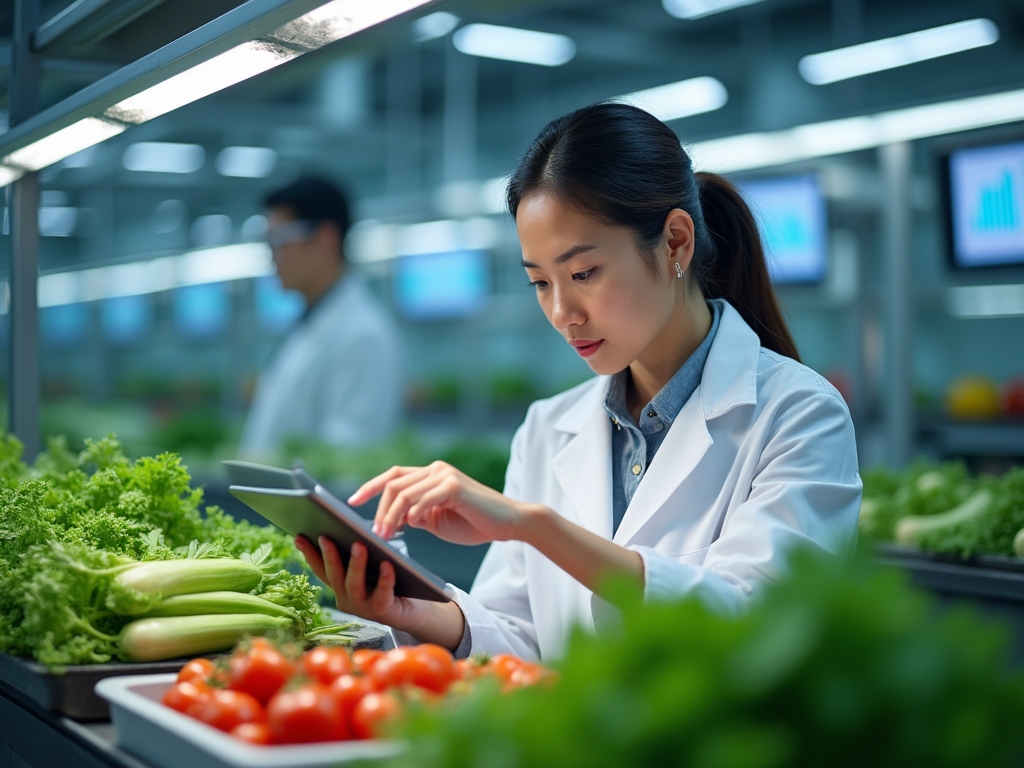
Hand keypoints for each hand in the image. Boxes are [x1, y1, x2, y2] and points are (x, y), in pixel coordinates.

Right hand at [294, 535, 437, 634]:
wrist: (417, 612)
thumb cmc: (394, 583)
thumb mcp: (372, 568)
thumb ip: (359, 555)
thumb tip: (350, 530)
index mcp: (341, 587)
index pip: (321, 569)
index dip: (309, 554)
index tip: (299, 536)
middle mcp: (347, 599)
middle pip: (334, 575)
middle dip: (329, 555)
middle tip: (325, 536)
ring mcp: (363, 608)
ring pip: (354, 584)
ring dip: (355, 564)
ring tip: (358, 544)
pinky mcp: (383, 612)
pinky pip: (382, 594)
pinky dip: (384, 578)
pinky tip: (386, 564)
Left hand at [349, 461, 532, 544]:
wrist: (508, 523)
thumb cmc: (474, 523)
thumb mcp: (437, 521)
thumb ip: (416, 515)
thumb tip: (393, 521)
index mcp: (431, 475)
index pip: (394, 475)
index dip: (370, 486)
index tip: (352, 501)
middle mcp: (436, 469)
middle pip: (394, 484)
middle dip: (379, 510)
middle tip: (374, 533)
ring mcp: (445, 475)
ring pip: (404, 493)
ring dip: (391, 516)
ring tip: (385, 535)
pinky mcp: (455, 486)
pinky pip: (424, 499)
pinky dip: (413, 513)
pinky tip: (410, 526)